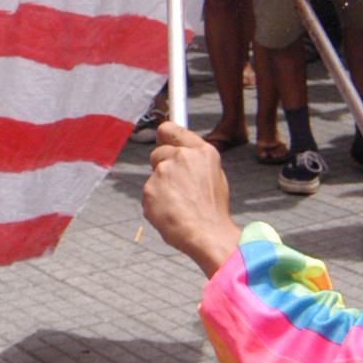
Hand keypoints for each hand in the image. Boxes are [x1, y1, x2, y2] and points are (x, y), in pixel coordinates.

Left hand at [141, 123, 239, 277]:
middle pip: (158, 152)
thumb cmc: (212, 209)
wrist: (207, 234)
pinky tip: (171, 213)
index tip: (161, 139)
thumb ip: (194, 161)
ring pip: (154, 177)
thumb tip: (180, 152)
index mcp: (201, 151)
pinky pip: (149, 195)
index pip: (170, 128)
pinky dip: (156, 204)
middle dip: (162, 167)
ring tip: (179, 206)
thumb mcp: (213, 176)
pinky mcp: (149, 188)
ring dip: (161, 189)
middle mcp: (181, 156)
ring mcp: (163, 171)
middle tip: (177, 188)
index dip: (164, 135)